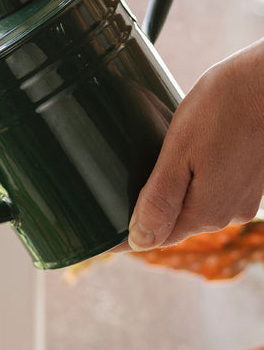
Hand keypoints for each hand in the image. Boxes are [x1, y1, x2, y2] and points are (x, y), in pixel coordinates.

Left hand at [127, 38, 263, 249]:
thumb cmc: (223, 108)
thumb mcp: (178, 152)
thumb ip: (159, 200)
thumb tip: (139, 241)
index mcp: (206, 212)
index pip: (155, 238)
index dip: (125, 236)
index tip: (100, 235)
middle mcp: (228, 213)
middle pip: (174, 223)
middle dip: (147, 213)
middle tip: (115, 196)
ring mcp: (242, 197)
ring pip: (192, 206)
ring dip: (170, 195)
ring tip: (146, 174)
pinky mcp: (250, 180)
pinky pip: (210, 190)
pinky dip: (191, 182)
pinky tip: (182, 161)